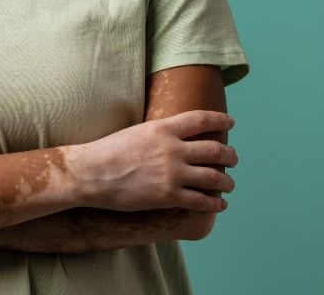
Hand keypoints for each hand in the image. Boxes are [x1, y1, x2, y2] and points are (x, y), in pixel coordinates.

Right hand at [71, 110, 237, 212]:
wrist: (91, 172)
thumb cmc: (107, 151)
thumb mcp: (137, 131)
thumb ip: (159, 133)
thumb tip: (173, 135)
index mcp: (163, 128)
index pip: (202, 119)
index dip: (221, 119)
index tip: (230, 122)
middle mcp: (173, 149)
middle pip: (215, 149)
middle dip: (230, 155)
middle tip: (233, 159)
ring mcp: (172, 173)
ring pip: (214, 177)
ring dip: (227, 181)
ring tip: (230, 183)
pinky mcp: (168, 196)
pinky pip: (201, 201)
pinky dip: (215, 203)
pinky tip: (219, 204)